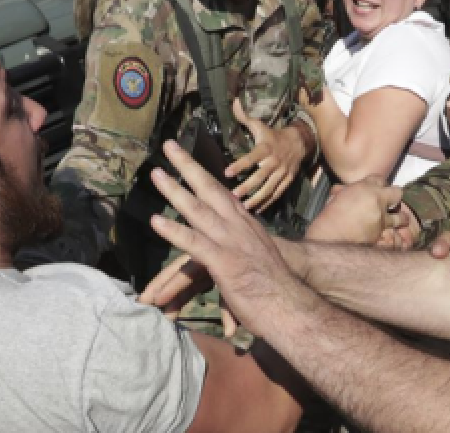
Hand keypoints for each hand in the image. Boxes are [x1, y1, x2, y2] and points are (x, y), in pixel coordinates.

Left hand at [147, 141, 316, 335]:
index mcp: (246, 225)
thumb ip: (240, 249)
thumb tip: (230, 249)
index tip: (189, 159)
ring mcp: (232, 243)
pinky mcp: (226, 263)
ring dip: (175, 190)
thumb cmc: (276, 288)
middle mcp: (239, 227)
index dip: (204, 174)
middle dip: (188, 166)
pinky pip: (196, 243)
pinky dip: (174, 231)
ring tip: (156, 173)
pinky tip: (156, 221)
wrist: (294, 305)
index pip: (221, 192)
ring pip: (199, 210)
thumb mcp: (257, 259)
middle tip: (170, 145)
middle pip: (210, 189)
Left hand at [225, 99, 306, 212]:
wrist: (300, 142)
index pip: (252, 158)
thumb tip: (234, 102)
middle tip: (234, 195)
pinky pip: (277, 193)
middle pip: (260, 177)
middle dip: (247, 187)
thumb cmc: (274, 135)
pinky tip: (257, 210)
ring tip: (244, 206)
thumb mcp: (260, 125)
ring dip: (257, 198)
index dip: (240, 165)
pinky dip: (268, 202)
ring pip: (269, 188)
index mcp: (266, 148)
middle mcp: (274, 162)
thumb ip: (245, 117)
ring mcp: (282, 173)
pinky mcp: (287, 180)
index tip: (227, 172)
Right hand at [304, 178, 417, 245]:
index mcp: (364, 187)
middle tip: (391, 201)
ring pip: (401, 217)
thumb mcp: (336, 196)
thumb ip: (346, 190)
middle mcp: (377, 200)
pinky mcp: (381, 234)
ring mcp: (381, 218)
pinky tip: (389, 236)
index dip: (379, 184)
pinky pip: (391, 233)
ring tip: (400, 220)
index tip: (378, 188)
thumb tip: (344, 189)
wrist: (330, 236)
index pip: (380, 179)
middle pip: (397, 192)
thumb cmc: (329, 215)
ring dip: (400, 218)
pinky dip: (390, 234)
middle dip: (395, 196)